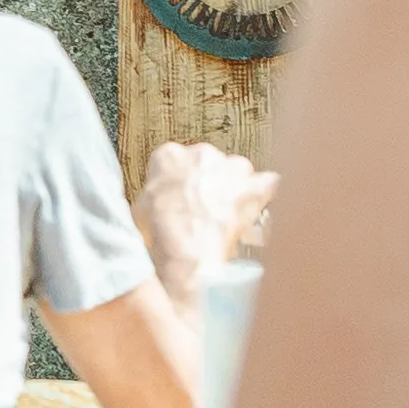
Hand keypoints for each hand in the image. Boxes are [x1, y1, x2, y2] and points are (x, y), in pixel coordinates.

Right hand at [136, 139, 276, 296]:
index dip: (183, 181)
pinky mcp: (252, 187)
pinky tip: (262, 209)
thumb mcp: (139, 214)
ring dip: (238, 188)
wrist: (186, 252)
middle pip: (211, 162)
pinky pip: (269, 183)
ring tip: (234, 213)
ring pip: (239, 170)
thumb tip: (153, 211)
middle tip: (209, 209)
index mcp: (168, 156)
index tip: (185, 196)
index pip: (177, 160)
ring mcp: (229, 169)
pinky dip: (267, 195)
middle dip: (212, 182)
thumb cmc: (161, 236)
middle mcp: (200, 155)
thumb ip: (151, 202)